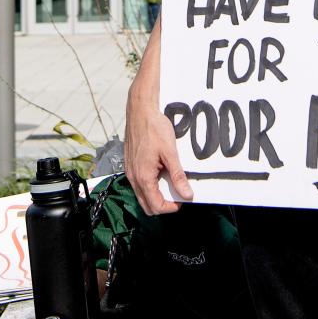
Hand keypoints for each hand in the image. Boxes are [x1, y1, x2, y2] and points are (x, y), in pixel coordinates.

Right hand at [124, 89, 192, 215]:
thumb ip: (178, 176)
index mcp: (143, 177)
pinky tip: (160, 174)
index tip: (183, 199)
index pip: (155, 206)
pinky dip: (150, 186)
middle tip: (177, 195)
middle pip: (147, 205)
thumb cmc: (154, 128)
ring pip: (142, 196)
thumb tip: (187, 195)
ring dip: (156, 196)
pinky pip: (139, 184)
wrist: (140, 110)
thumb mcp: (170, 152)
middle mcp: (133, 178)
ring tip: (170, 184)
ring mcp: (129, 172)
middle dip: (163, 205)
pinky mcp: (130, 165)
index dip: (171, 208)